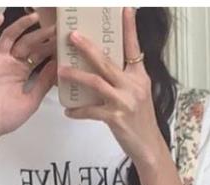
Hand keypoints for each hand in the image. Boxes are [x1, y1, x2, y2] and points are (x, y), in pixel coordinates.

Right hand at [0, 11, 57, 146]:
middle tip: (55, 27)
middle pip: (27, 44)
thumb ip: (42, 84)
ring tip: (35, 17)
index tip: (62, 39)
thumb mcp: (31, 101)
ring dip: (21, 26)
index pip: (38, 55)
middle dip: (41, 35)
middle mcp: (11, 64)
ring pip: (9, 37)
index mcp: (22, 73)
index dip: (49, 47)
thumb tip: (55, 67)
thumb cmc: (6, 118)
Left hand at [57, 7, 166, 166]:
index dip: (129, 28)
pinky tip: (68, 111)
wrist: (148, 146)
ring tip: (61, 70)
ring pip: (96, 82)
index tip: (125, 8)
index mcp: (139, 76)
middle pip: (107, 61)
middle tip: (72, 36)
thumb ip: (126, 80)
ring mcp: (124, 101)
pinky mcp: (116, 118)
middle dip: (87, 47)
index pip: (134, 48)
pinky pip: (92, 111)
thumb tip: (106, 67)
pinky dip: (78, 111)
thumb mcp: (138, 95)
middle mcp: (133, 85)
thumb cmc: (140, 120)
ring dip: (76, 75)